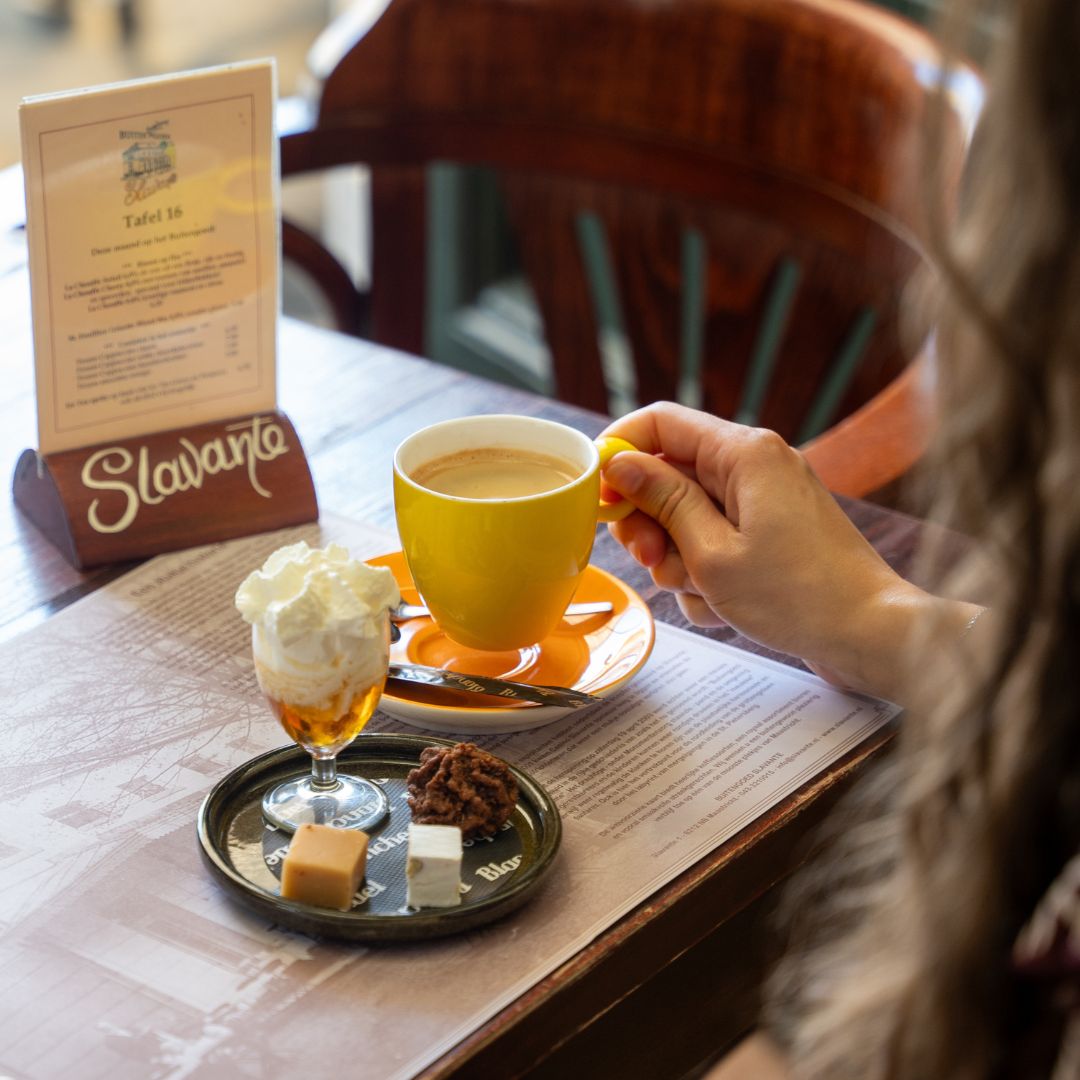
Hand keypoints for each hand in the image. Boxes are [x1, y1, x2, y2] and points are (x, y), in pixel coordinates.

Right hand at [600, 402, 935, 700]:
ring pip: (686, 513)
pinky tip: (721, 603)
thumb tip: (619, 461)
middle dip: (648, 518)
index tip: (596, 494)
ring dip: (675, 554)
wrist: (868, 634)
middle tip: (647, 558)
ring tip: (697, 589)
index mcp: (743, 453)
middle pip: (669, 471)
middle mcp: (755, 464)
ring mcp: (764, 499)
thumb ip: (662, 500)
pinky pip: (713, 539)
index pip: (661, 421)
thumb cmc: (796, 596)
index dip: (619, 450)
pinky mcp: (769, 532)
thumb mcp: (711, 551)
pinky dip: (705, 572)